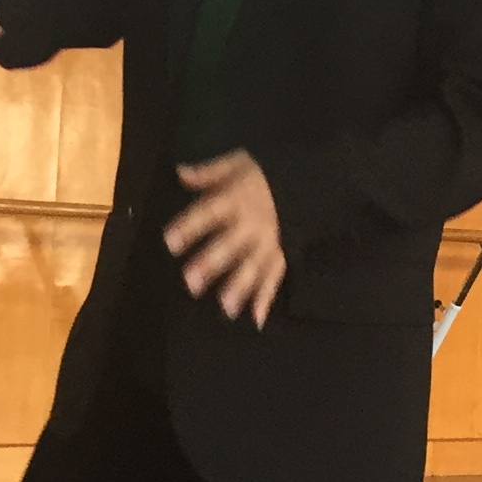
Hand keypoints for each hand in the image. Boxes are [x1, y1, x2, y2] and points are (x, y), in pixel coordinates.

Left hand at [165, 150, 285, 326]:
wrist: (311, 179)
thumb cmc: (264, 174)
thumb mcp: (239, 162)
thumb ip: (210, 172)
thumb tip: (180, 172)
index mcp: (236, 199)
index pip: (209, 212)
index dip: (190, 226)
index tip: (170, 241)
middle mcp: (252, 224)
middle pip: (230, 245)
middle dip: (212, 263)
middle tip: (191, 282)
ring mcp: (269, 242)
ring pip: (253, 266)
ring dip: (240, 287)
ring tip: (225, 308)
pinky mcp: (282, 254)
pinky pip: (275, 277)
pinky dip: (267, 298)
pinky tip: (255, 319)